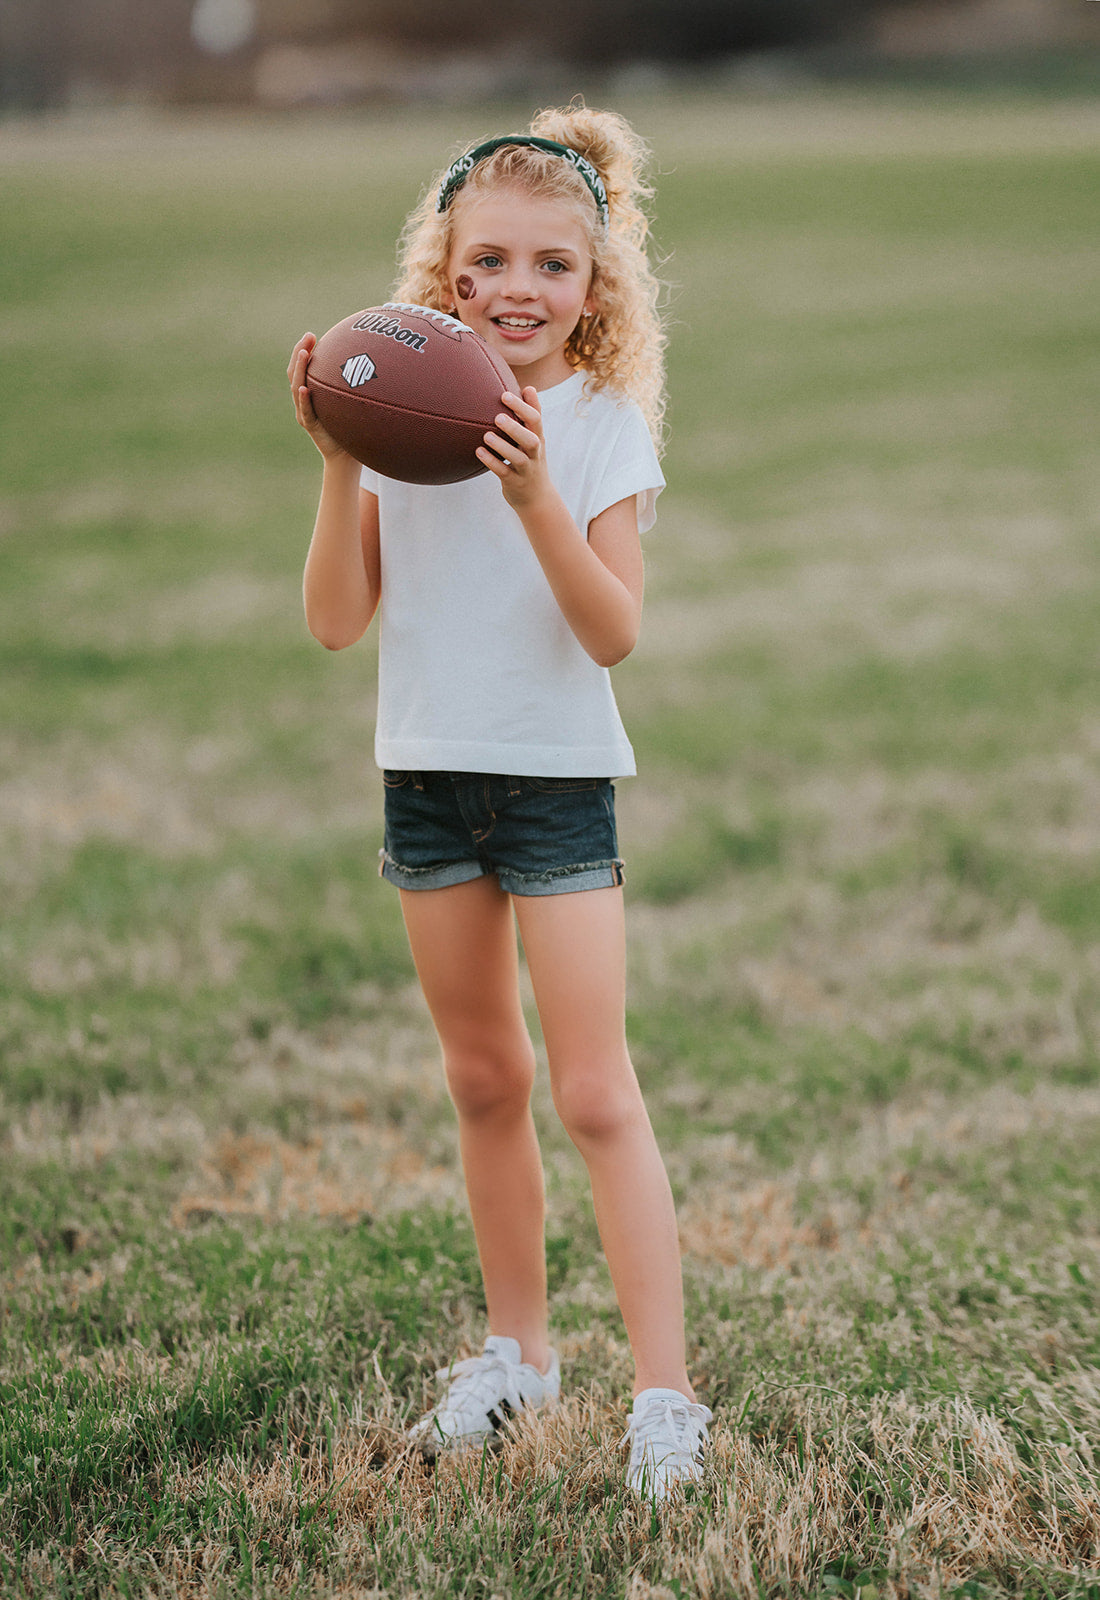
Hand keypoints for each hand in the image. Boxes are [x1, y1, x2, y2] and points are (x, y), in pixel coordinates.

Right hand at [287, 333, 348, 460]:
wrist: (346, 456)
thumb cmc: (350, 427)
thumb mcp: (350, 401)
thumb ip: (350, 384)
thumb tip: (369, 361)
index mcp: (310, 393)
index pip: (302, 367)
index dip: (303, 350)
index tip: (311, 335)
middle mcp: (303, 401)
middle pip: (294, 372)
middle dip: (299, 352)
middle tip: (308, 336)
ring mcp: (304, 413)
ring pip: (296, 388)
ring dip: (299, 369)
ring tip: (305, 353)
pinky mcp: (310, 426)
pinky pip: (305, 410)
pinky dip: (304, 399)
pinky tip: (304, 388)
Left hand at [477, 387, 551, 510]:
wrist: (537, 498)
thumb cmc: (531, 460)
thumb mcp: (535, 438)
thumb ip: (531, 414)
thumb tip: (529, 386)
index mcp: (538, 438)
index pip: (536, 419)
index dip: (523, 406)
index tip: (505, 394)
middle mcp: (534, 454)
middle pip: (531, 439)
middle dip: (516, 428)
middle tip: (498, 416)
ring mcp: (526, 470)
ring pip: (518, 458)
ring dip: (502, 446)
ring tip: (486, 435)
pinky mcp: (515, 483)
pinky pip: (504, 473)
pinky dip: (492, 462)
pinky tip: (478, 452)